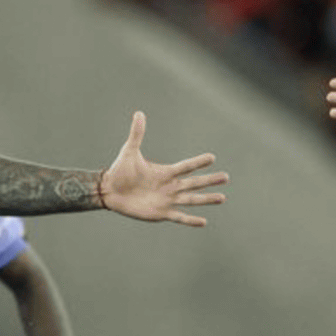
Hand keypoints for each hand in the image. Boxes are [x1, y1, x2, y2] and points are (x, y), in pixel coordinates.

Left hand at [98, 112, 228, 226]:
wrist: (110, 191)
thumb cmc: (120, 171)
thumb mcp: (129, 151)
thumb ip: (137, 134)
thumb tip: (139, 113)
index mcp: (165, 172)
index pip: (186, 167)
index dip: (198, 162)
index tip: (212, 157)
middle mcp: (170, 186)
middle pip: (194, 183)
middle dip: (210, 180)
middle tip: (226, 177)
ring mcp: (167, 200)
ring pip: (191, 199)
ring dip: (206, 199)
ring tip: (222, 198)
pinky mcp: (161, 213)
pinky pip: (179, 217)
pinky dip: (191, 220)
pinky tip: (203, 221)